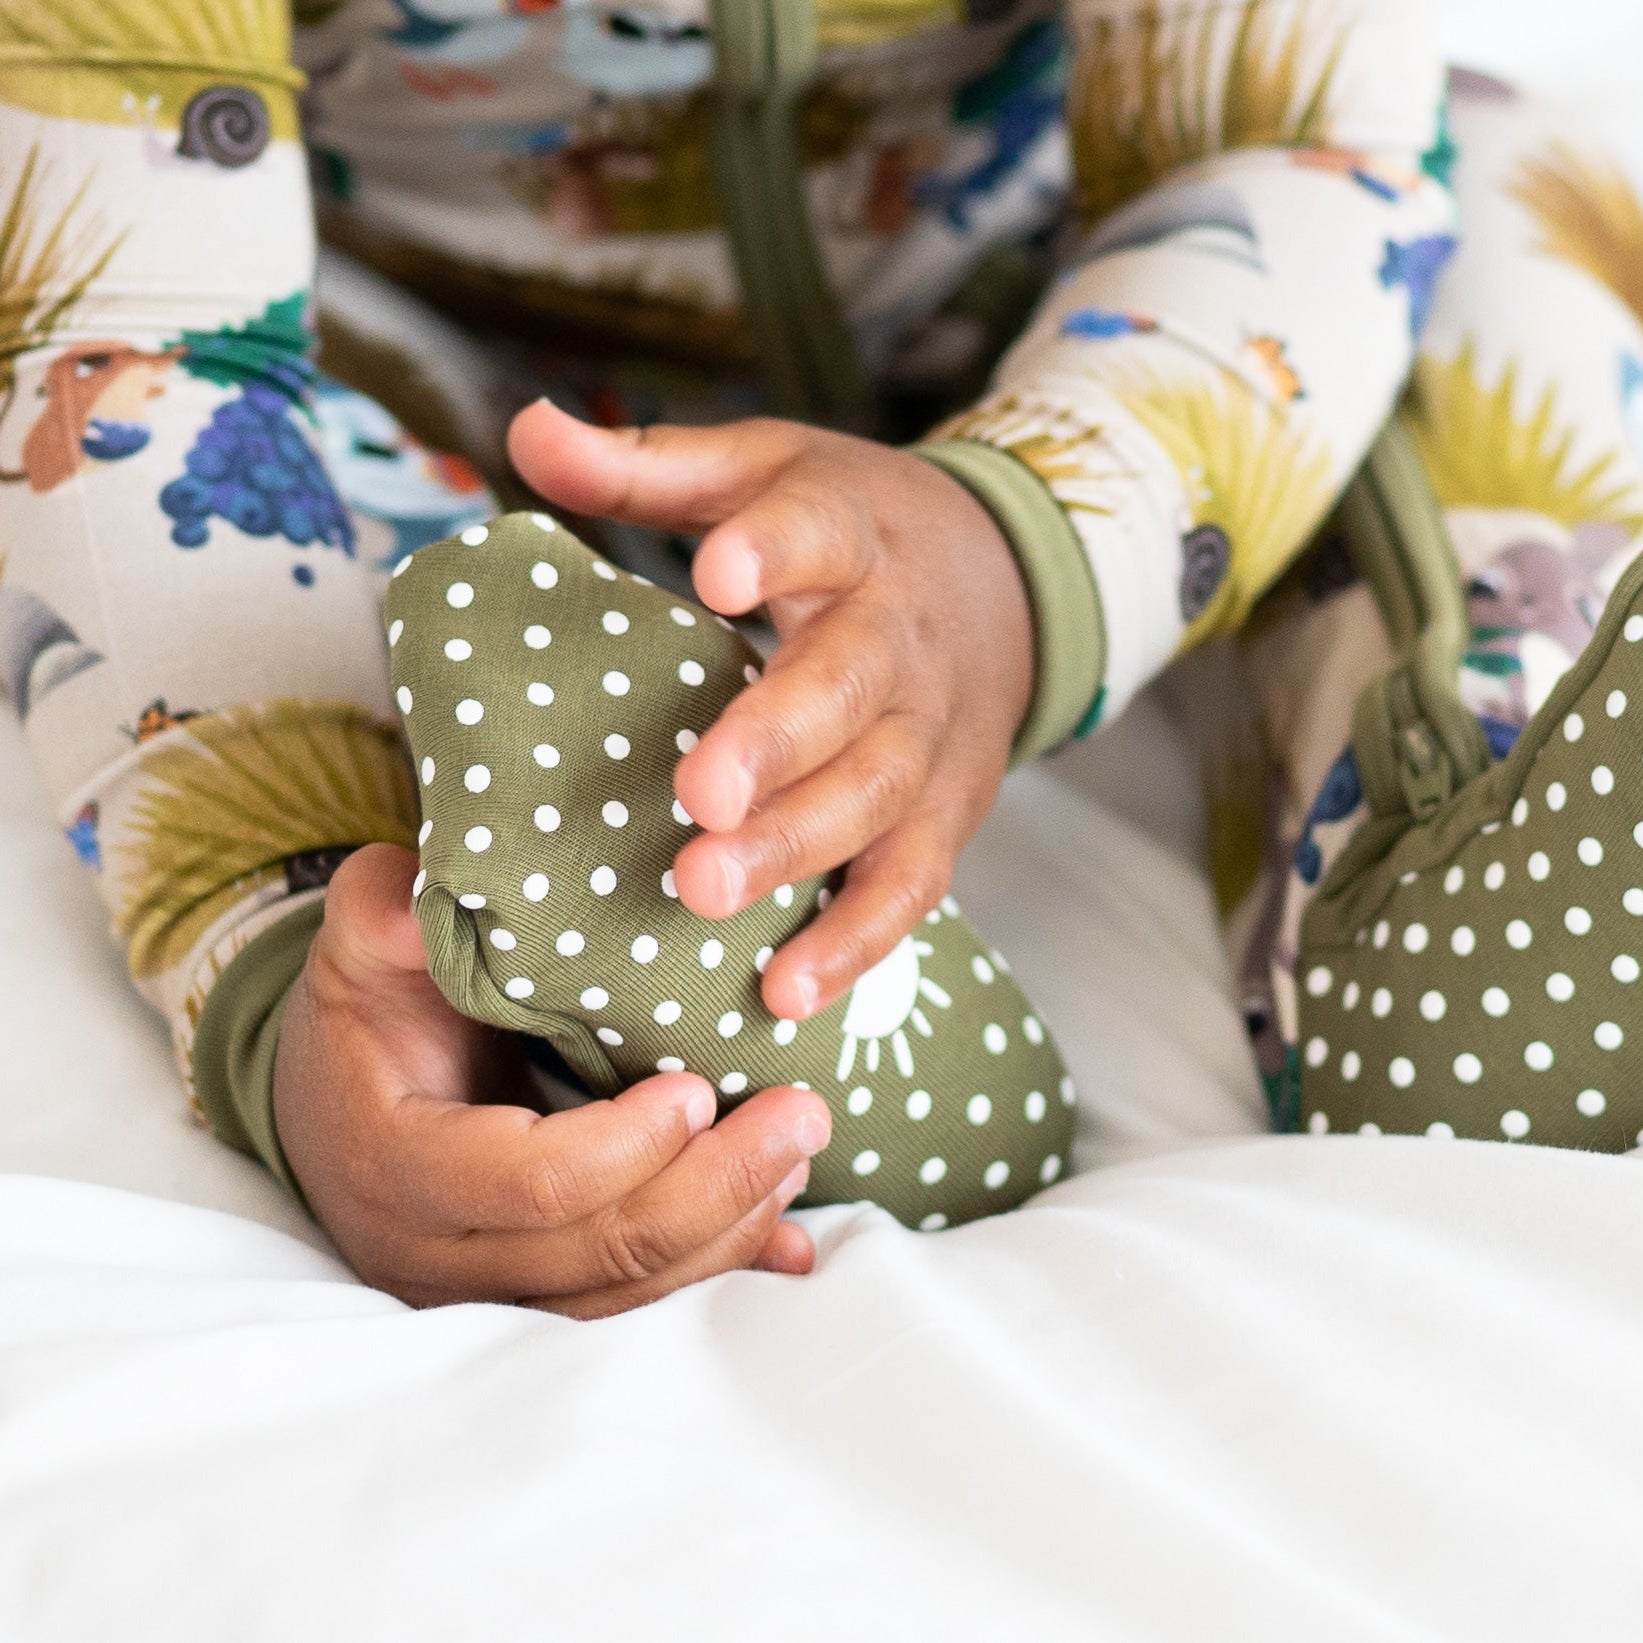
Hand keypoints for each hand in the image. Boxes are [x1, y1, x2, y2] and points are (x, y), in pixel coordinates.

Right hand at [273, 845, 832, 1317]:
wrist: (335, 1099)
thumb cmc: (365, 1011)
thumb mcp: (360, 944)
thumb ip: (377, 913)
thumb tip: (412, 902)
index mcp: (396, 1165)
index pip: (528, 1184)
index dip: (625, 1148)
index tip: (696, 1088)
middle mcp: (437, 1254)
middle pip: (598, 1251)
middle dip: (716, 1190)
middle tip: (803, 1118)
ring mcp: (484, 1292)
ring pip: (625, 1293)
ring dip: (728, 1230)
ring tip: (800, 1155)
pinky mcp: (531, 1296)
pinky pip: (632, 1304)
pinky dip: (716, 1270)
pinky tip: (790, 1244)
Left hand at [507, 403, 1034, 1021]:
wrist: (1003, 588)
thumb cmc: (852, 534)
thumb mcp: (767, 473)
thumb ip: (650, 468)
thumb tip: (527, 428)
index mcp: (851, 536)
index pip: (819, 533)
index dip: (777, 551)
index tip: (717, 572)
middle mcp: (901, 638)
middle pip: (851, 688)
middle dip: (779, 741)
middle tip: (699, 795)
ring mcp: (933, 735)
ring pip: (879, 794)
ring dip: (800, 848)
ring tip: (707, 893)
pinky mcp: (947, 814)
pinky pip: (913, 883)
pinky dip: (859, 940)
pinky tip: (788, 991)